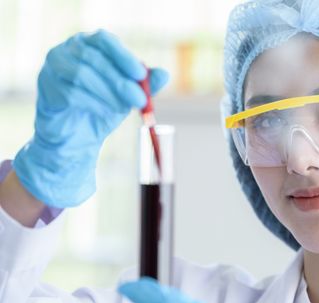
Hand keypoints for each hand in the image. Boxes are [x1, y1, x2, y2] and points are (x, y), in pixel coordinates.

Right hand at [12, 29, 168, 207]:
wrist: (78, 138)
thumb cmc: (103, 109)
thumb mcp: (128, 96)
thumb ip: (145, 85)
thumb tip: (165, 74)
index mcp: (89, 45)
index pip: (105, 40)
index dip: (124, 57)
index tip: (141, 76)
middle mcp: (68, 50)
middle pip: (94, 59)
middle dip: (121, 81)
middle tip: (140, 100)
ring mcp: (53, 67)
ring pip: (82, 75)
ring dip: (108, 94)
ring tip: (120, 109)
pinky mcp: (46, 88)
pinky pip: (70, 93)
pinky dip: (92, 104)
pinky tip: (102, 113)